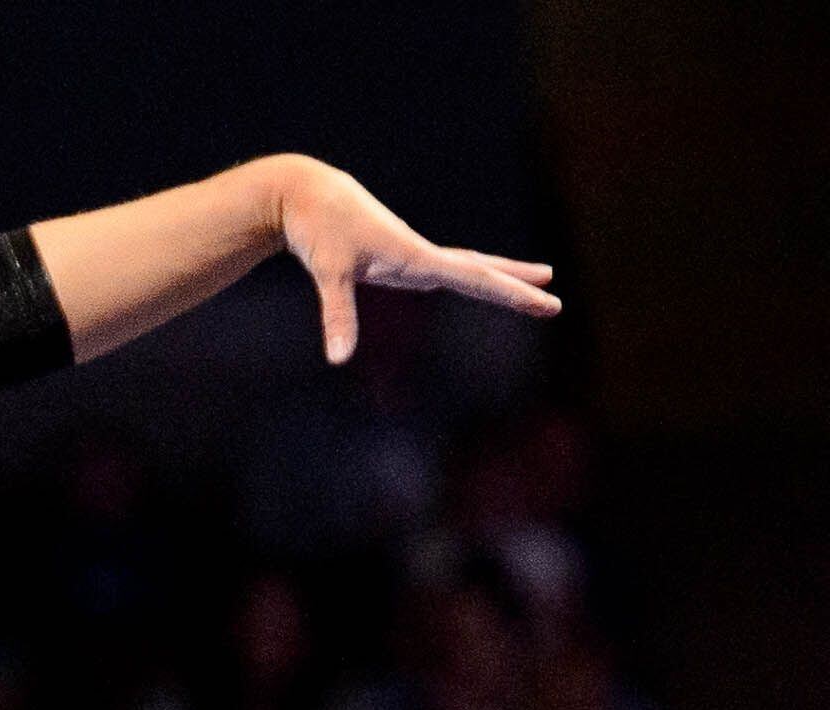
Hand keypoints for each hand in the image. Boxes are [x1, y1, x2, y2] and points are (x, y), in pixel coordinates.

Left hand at [266, 155, 559, 362]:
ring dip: (502, 275)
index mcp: (416, 257)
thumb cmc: (319, 230)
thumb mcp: (328, 272)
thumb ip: (338, 315)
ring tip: (539, 278)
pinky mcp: (400, 258)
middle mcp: (422, 255)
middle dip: (517, 287)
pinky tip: (476, 278)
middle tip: (555, 303)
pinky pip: (447, 269)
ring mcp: (414, 256)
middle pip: (481, 271)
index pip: (474, 278)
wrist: (311, 194)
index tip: (547, 300)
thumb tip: (338, 359)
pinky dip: (470, 275)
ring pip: (469, 267)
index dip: (512, 292)